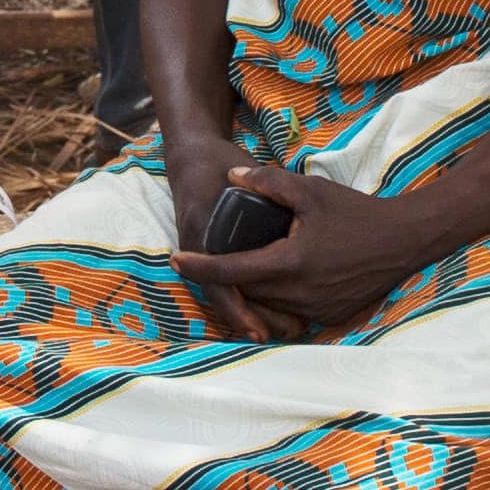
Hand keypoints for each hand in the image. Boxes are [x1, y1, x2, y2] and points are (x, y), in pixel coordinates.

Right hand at [157, 128, 278, 339]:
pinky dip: (250, 299)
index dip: (239, 311)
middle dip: (255, 319)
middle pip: (226, 297)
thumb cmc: (220, 164)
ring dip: (256, 313)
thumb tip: (297, 223)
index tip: (260, 333)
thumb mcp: (243, 177)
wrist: (192, 155)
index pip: (219, 283)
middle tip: (291, 331)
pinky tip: (279, 308)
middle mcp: (200, 249)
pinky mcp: (213, 252)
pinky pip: (229, 283)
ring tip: (293, 326)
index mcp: (203, 232)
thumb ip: (267, 194)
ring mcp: (204, 253)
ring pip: (227, 294)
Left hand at [168, 159, 421, 341]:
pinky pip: (290, 311)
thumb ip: (267, 182)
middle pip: (246, 293)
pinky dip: (277, 298)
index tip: (175, 258)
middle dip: (225, 278)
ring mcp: (315, 311)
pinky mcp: (329, 317)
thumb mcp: (310, 191)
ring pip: (267, 305)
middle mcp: (299, 296)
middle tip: (208, 255)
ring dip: (251, 290)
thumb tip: (231, 176)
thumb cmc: (356, 212)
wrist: (405, 240)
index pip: (230, 272)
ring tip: (240, 265)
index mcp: (289, 264)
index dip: (198, 266)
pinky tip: (276, 278)